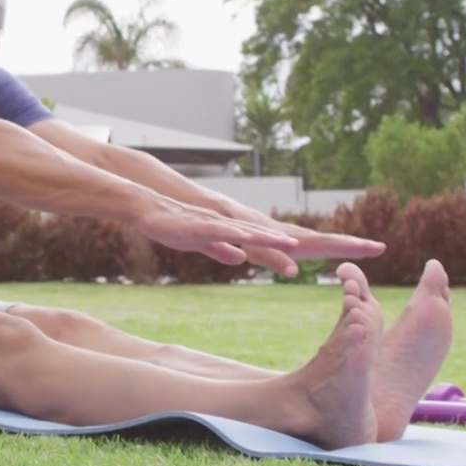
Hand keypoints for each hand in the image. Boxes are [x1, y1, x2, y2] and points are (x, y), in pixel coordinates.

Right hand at [130, 198, 298, 264]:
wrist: (147, 208)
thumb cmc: (172, 226)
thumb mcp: (201, 243)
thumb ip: (221, 249)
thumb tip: (240, 257)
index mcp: (230, 231)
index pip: (264, 239)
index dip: (286, 245)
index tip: (310, 251)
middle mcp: (227, 225)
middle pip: (264, 234)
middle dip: (289, 241)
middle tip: (318, 246)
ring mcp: (214, 224)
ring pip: (246, 232)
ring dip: (268, 238)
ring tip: (291, 244)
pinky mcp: (197, 226)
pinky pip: (220, 232)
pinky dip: (236, 235)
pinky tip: (249, 239)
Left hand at [227, 205, 385, 277]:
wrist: (228, 215)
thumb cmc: (240, 235)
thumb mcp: (255, 250)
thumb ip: (274, 259)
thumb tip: (294, 272)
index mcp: (295, 241)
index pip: (330, 244)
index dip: (353, 247)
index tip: (375, 247)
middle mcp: (298, 236)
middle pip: (333, 240)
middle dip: (357, 244)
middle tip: (381, 246)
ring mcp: (295, 237)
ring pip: (326, 240)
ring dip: (347, 244)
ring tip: (368, 247)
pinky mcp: (289, 240)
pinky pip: (315, 243)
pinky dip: (331, 245)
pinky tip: (336, 249)